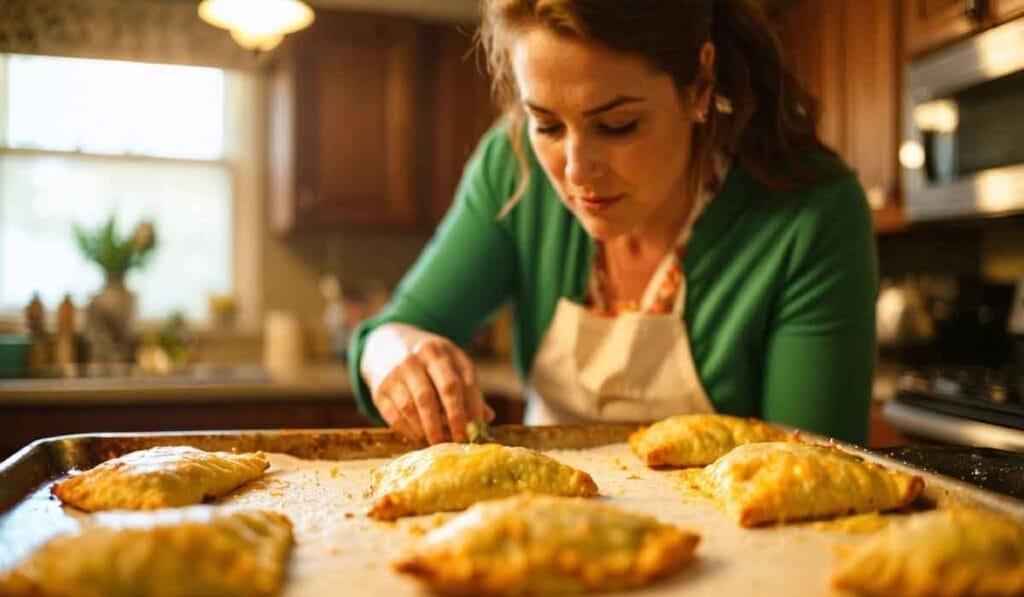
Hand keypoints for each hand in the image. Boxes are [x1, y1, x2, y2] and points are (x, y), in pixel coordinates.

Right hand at [362, 324, 494, 443]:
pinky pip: (394, 416)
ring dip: (428, 429)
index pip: (456, 383)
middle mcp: (414, 360)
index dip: (468, 408)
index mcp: (437, 352)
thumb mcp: (450, 362)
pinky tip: (421, 438)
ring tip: (439, 441)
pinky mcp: (379, 390)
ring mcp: (394, 374)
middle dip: (449, 420)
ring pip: (412, 408)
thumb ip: (469, 388)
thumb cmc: (429, 360)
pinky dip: (410, 431)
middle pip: (433, 395)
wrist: (386, 344)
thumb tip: (487, 418)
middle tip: (458, 440)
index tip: (476, 429)